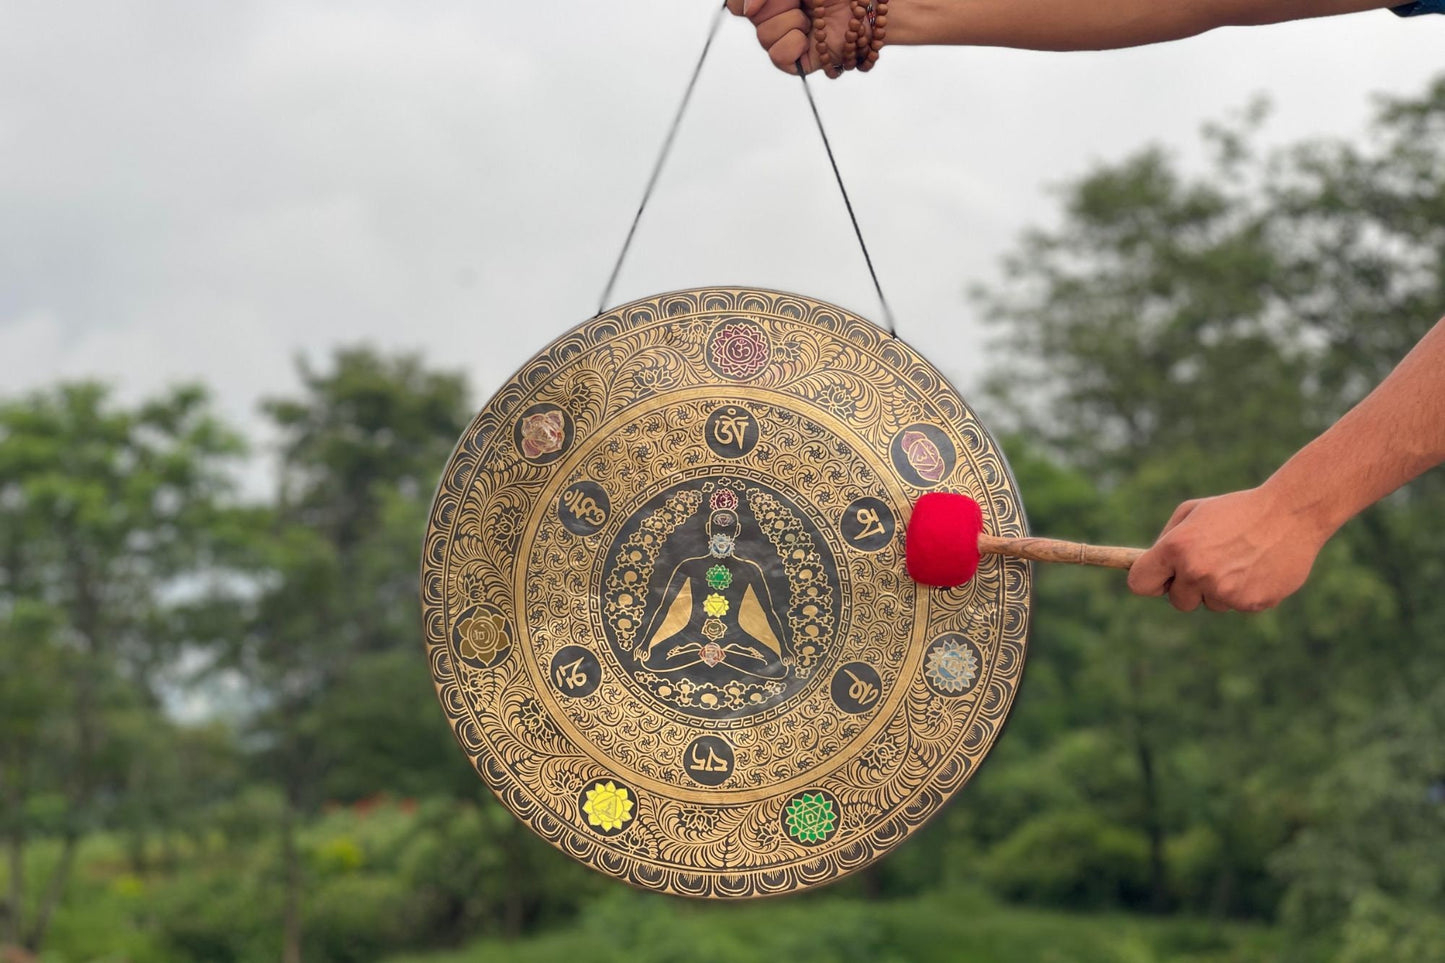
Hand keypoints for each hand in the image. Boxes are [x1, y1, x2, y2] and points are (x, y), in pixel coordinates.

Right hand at [725, 0, 851, 74]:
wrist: (867, 7)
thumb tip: (746, 10)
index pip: (737, 4)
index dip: (743, 0)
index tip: (759, 0)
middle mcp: (774, 17)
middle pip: (750, 16)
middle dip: (779, 4)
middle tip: (803, 2)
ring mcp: (784, 40)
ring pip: (763, 36)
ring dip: (792, 22)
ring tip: (813, 19)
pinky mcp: (795, 62)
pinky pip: (778, 56)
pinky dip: (794, 43)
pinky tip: (809, 38)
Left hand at [1126, 486, 1330, 612]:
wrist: (1291, 512)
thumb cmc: (1236, 510)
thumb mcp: (1192, 512)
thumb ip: (1166, 541)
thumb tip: (1153, 569)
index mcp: (1176, 548)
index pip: (1140, 584)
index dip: (1150, 581)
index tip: (1160, 578)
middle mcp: (1197, 572)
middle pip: (1178, 601)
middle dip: (1188, 587)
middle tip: (1210, 563)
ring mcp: (1225, 591)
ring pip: (1211, 604)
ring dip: (1219, 589)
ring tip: (1240, 559)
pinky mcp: (1251, 603)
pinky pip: (1238, 605)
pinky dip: (1245, 591)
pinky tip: (1258, 567)